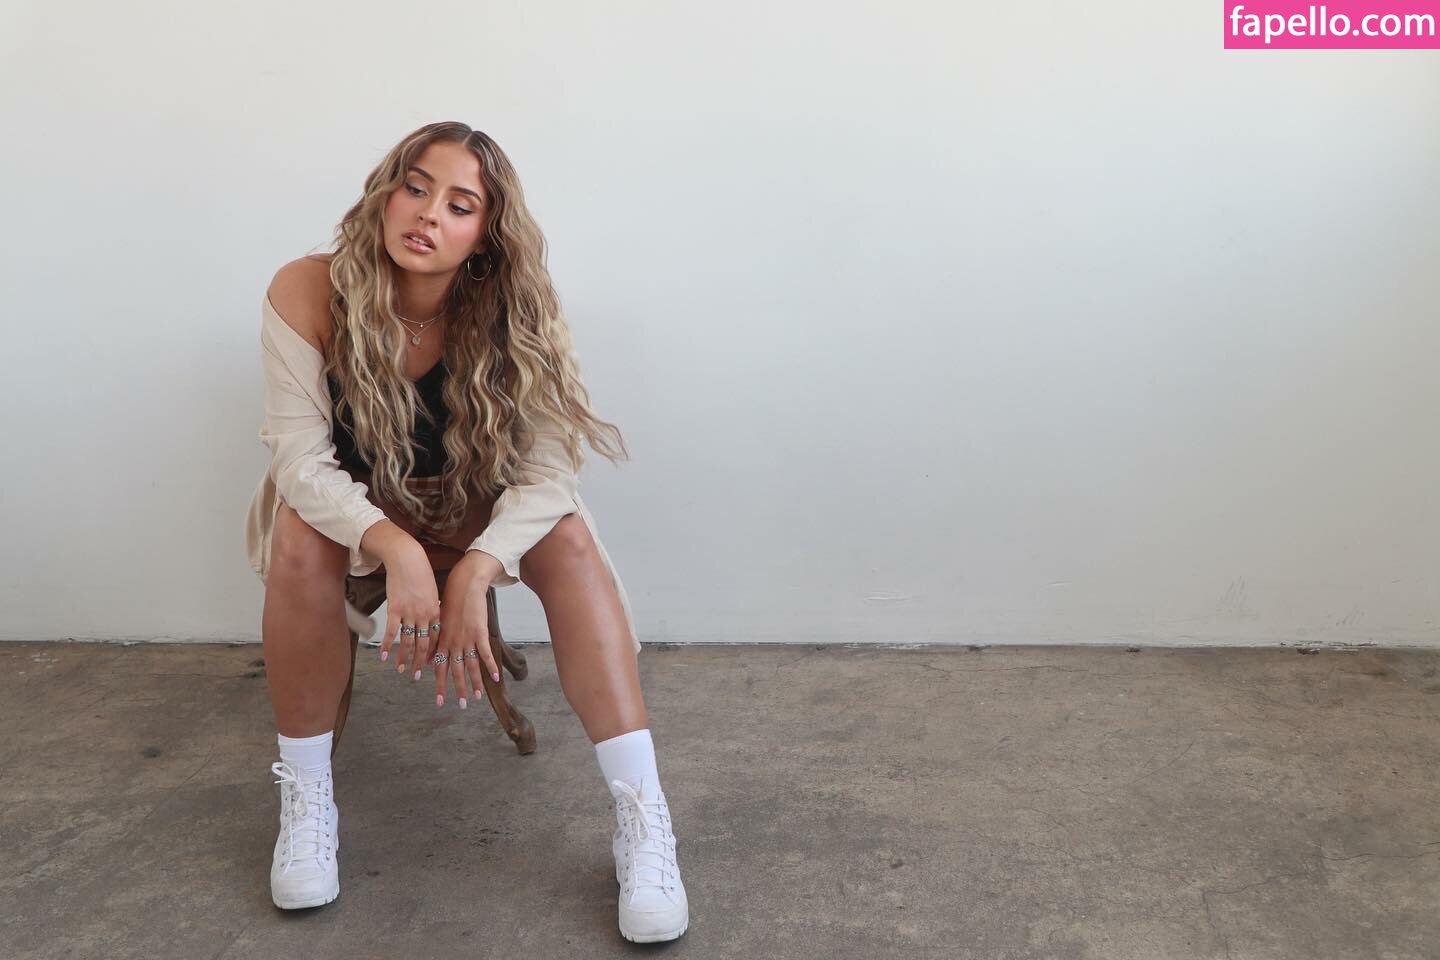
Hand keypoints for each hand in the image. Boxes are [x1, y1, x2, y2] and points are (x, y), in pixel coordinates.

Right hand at [378, 542, 441, 679]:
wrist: (407, 558)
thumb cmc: (420, 572)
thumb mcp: (431, 590)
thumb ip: (431, 606)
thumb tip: (432, 616)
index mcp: (435, 610)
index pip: (436, 637)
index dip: (433, 652)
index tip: (431, 664)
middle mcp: (425, 615)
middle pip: (423, 644)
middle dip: (420, 662)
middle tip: (416, 675)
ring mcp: (410, 613)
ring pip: (408, 641)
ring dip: (404, 658)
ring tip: (401, 670)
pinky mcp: (395, 609)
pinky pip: (392, 632)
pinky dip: (387, 645)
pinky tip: (384, 656)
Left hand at [434, 551, 501, 707]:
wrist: (464, 585)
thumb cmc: (451, 601)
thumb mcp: (439, 622)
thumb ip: (436, 642)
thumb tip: (428, 659)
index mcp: (442, 641)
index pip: (439, 668)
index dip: (440, 685)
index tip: (440, 700)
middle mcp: (453, 643)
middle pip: (455, 671)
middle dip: (457, 690)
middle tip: (460, 706)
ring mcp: (466, 639)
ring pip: (470, 666)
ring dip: (474, 683)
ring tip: (476, 698)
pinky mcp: (479, 632)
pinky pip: (485, 653)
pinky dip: (490, 666)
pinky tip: (496, 678)